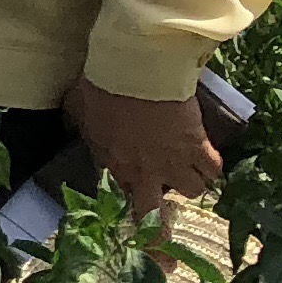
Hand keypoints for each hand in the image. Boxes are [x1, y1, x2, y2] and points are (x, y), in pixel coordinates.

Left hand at [63, 76, 218, 222]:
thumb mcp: (76, 110)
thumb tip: (67, 127)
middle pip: (154, 209)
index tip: (133, 192)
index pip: (120, 196)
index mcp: (113, 164)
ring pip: (192, 190)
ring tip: (189, 169)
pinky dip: (212, 166)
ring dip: (191, 181)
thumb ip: (74, 125)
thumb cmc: (100, 89)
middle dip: (158, 204)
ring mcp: (174, 161)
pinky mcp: (199, 146)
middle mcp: (144, 171)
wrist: (136, 73)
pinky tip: (208, 159)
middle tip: (162, 189)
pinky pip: (213, 168)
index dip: (128, 196)